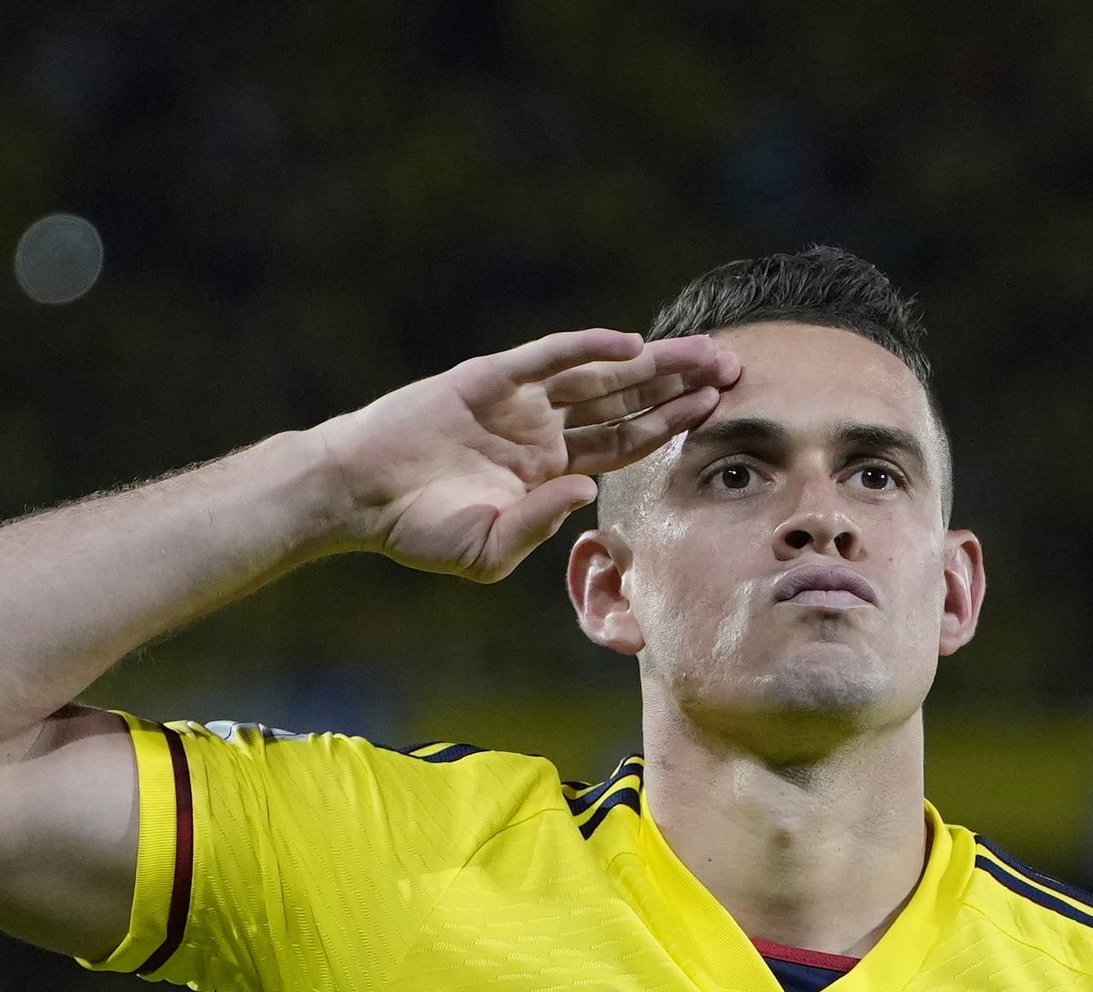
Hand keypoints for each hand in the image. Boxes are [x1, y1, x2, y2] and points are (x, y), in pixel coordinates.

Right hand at [310, 330, 738, 580]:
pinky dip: (587, 347)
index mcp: (549, 470)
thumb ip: (540, 521)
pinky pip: (547, 357)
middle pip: (626, 403)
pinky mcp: (489, 378)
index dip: (671, 427)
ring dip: (650, 364)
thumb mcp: (489, 548)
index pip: (625, 444)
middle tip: (734, 370)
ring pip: (599, 375)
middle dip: (678, 386)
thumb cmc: (419, 531)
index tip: (718, 413)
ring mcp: (518, 401)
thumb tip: (588, 491)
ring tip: (703, 352)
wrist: (358, 496)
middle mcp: (542, 430)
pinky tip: (629, 342)